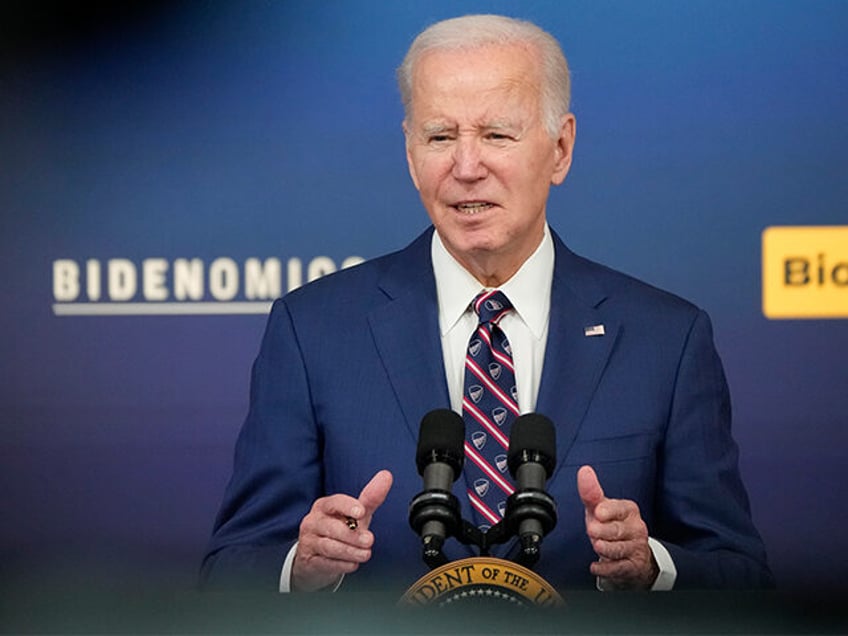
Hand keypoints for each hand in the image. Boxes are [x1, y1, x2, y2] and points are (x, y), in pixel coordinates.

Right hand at [292, 469, 392, 591]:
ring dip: (350, 551)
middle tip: (369, 540)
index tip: (361, 512)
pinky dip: (341, 564)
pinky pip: (325, 563)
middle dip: (352, 535)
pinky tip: (353, 564)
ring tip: (366, 554)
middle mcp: (313, 521)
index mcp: (324, 506)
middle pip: (332, 527)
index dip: (348, 506)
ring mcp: (309, 541)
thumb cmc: (339, 530)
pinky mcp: (308, 560)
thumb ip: (370, 497)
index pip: (335, 503)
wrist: (317, 557)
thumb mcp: (355, 514)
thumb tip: (387, 475)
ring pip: (329, 546)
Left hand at [577, 465, 657, 589]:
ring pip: (618, 549)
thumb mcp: (600, 509)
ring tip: (597, 546)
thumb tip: (584, 471)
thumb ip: (591, 492)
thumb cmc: (612, 525)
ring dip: (604, 548)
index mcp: (628, 510)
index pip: (620, 508)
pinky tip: (596, 565)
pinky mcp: (633, 566)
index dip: (608, 511)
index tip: (598, 512)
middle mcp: (636, 528)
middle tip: (592, 531)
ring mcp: (636, 547)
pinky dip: (605, 568)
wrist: (630, 553)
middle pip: (617, 530)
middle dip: (602, 531)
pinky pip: (618, 568)